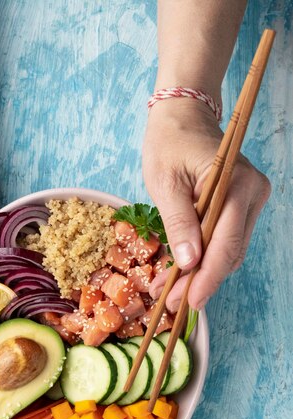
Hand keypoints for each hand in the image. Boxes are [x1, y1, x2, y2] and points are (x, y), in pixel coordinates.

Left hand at [143, 99, 270, 310]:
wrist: (183, 117)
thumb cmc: (169, 143)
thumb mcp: (165, 183)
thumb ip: (178, 222)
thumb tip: (190, 263)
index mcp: (235, 183)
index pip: (225, 242)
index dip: (206, 277)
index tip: (186, 302)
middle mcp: (253, 192)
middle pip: (230, 251)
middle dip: (201, 281)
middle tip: (170, 302)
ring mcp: (252, 199)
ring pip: (230, 250)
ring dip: (202, 273)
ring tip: (170, 290)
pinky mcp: (243, 205)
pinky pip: (227, 240)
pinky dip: (205, 258)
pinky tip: (182, 271)